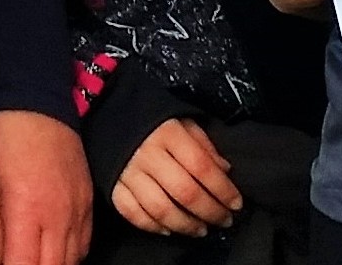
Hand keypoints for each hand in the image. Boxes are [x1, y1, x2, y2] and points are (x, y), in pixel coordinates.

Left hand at [0, 110, 89, 264]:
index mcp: (27, 211)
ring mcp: (79, 212)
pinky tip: (51, 253)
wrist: (38, 98)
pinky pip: (83, 246)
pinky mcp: (89, 205)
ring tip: (29, 258)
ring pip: (71, 263)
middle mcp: (60, 218)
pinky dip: (67, 257)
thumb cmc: (2, 138)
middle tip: (14, 260)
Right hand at [113, 117, 240, 239]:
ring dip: (185, 225)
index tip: (235, 203)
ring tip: (200, 229)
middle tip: (223, 220)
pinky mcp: (112, 185)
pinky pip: (133, 213)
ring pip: (160, 208)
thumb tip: (224, 171)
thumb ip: (204, 144)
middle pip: (185, 192)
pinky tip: (168, 229)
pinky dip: (152, 226)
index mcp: (168, 133)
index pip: (202, 167)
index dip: (223, 189)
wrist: (106, 111)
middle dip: (210, 211)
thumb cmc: (150, 118)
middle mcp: (147, 154)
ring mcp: (127, 172)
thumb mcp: (181, 120)